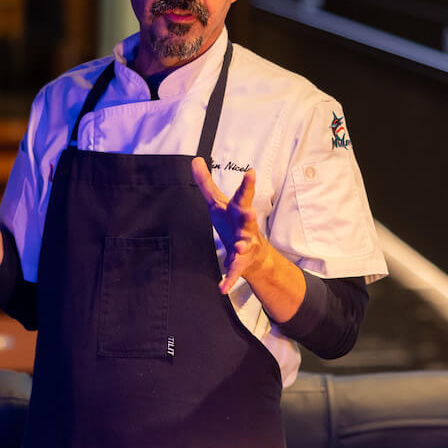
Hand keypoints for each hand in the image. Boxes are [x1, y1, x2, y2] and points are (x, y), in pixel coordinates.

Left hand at [191, 157, 266, 293]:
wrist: (253, 255)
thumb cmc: (233, 223)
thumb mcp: (218, 202)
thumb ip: (206, 183)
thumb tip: (195, 160)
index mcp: (238, 210)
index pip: (243, 195)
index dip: (247, 184)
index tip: (251, 172)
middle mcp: (246, 227)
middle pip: (248, 219)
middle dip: (249, 215)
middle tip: (251, 212)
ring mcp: (246, 245)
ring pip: (246, 244)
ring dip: (243, 245)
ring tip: (240, 246)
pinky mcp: (240, 264)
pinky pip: (234, 272)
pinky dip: (228, 280)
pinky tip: (222, 288)